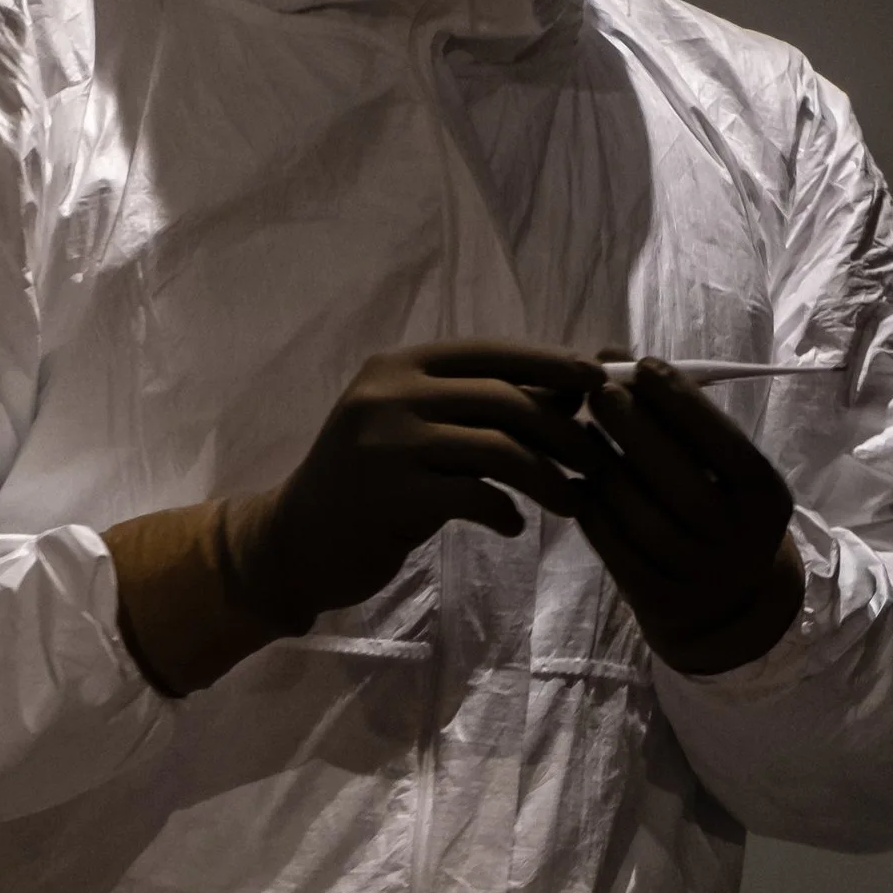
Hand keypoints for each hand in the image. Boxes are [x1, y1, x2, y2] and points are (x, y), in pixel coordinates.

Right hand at [101, 340, 603, 693]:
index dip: (550, 362)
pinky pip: (472, 496)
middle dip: (563, 429)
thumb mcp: (418, 432)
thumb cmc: (369, 485)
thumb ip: (480, 409)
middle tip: (598, 459)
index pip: (491, 351)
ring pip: (497, 446)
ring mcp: (386, 442)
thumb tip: (571, 392)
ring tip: (573, 501)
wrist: (293, 542)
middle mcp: (390, 392)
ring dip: (547, 476)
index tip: (599, 381)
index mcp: (399, 366)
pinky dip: (504, 511)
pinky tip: (513, 526)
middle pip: (503, 397)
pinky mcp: (389, 495)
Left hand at [573, 354, 804, 675]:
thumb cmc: (717, 504)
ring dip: (608, 469)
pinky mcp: (662, 602)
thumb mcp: (719, 465)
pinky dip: (593, 512)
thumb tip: (614, 355)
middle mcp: (741, 542)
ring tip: (583, 433)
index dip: (685, 404)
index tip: (645, 365)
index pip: (728, 446)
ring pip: (645, 520)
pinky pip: (618, 552)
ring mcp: (702, 578)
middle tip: (600, 392)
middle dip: (637, 430)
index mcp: (766, 498)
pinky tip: (578, 480)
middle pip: (683, 484)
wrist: (727, 599)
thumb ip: (676, 413)